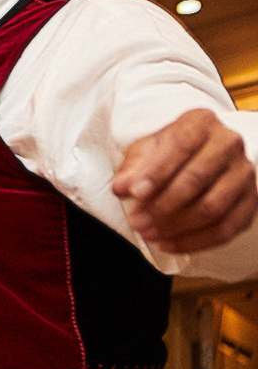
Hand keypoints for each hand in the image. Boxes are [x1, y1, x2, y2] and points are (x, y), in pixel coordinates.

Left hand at [113, 108, 257, 253]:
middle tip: (136, 222)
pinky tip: (168, 245)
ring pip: (213, 206)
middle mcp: (228, 144)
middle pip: (198, 178)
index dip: (157, 171)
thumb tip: (122, 187)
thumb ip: (132, 168)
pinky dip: (196, 241)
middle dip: (163, 205)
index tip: (134, 193)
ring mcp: (243, 173)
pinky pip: (227, 228)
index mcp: (200, 123)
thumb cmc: (166, 154)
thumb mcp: (144, 152)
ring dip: (177, 226)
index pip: (181, 145)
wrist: (197, 158)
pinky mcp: (250, 201)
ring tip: (148, 234)